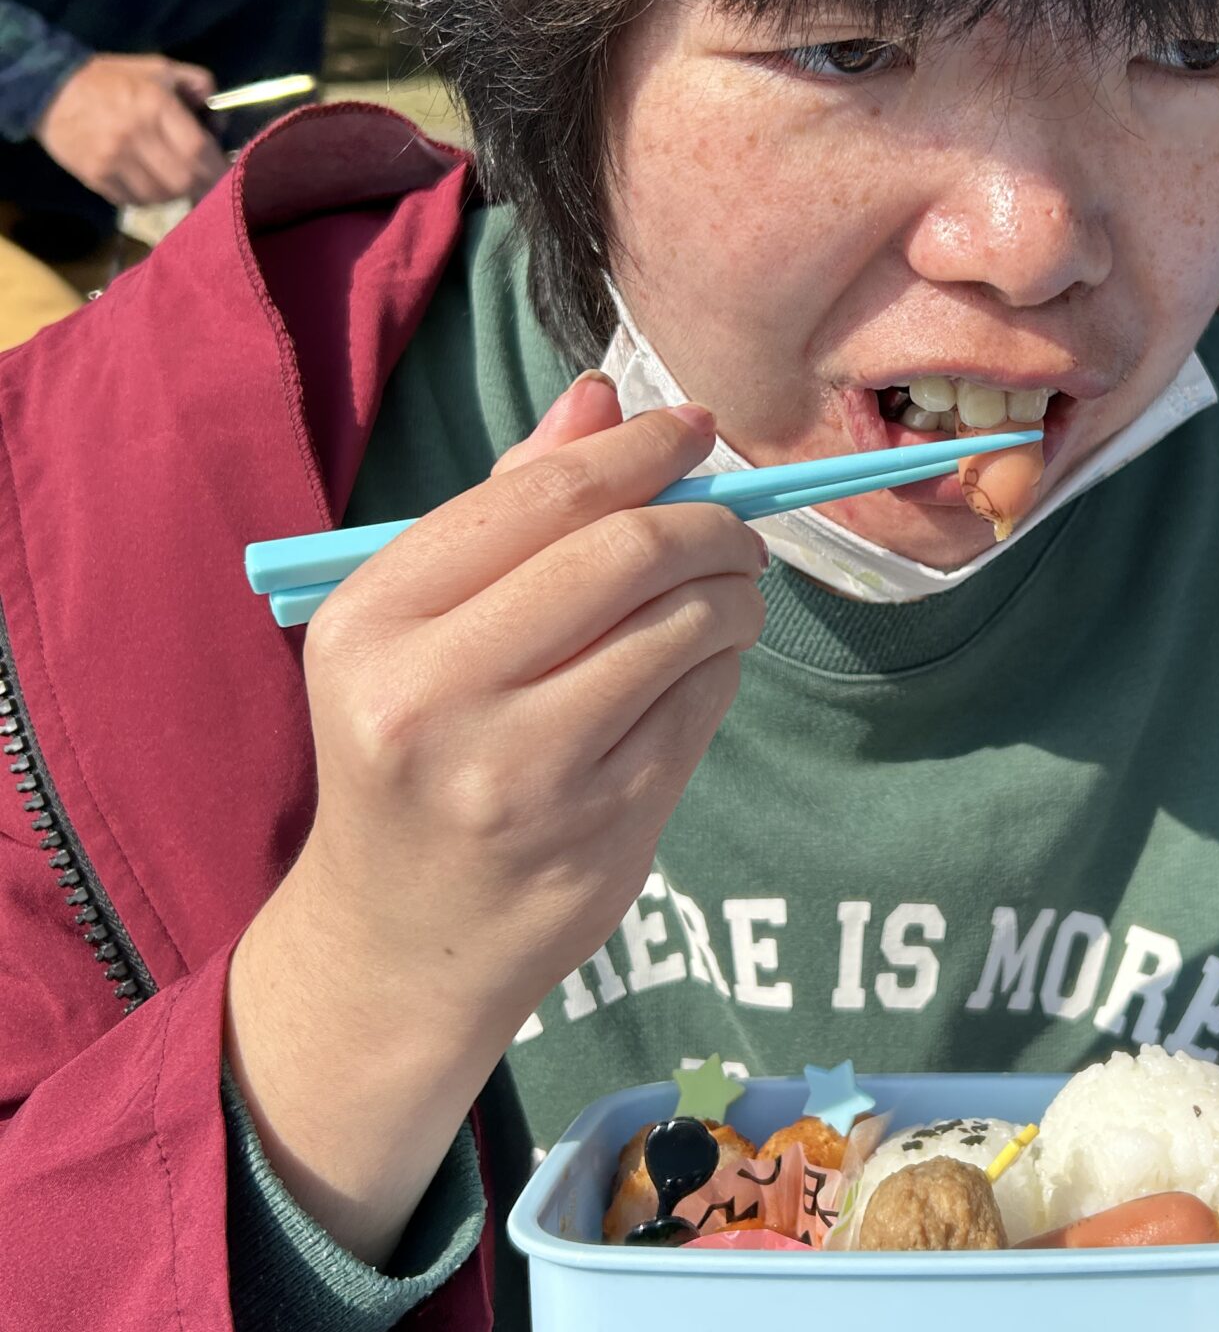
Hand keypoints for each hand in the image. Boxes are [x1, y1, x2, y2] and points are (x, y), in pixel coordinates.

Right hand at [35, 52, 228, 205]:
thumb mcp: (158, 68)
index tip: (228, 173)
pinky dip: (148, 198)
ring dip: (174, 193)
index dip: (218, 168)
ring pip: (160, 196)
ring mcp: (111, 160)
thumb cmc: (111, 79)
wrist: (49, 91)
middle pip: (183, 180)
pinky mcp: (95, 177)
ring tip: (175, 180)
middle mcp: (133, 135)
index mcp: (154, 105)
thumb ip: (197, 84)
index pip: (198, 150)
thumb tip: (219, 119)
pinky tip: (149, 183)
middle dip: (201, 185)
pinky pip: (134, 201)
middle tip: (206, 183)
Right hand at [227, 380, 765, 1261]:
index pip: (538, 500)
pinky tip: (702, 667)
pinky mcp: (602, 827)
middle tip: (734, 527)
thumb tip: (600, 398)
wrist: (404, 933)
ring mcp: (523, 772)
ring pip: (681, 628)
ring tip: (730, 593)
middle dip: (705, 523)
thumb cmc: (417, 745)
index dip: (638, 452)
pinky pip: (701, 704)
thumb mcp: (418, 626)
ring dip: (732, 593)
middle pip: (623, 555)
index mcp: (372, 623)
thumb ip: (507, 508)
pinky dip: (721, 666)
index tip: (693, 431)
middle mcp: (434, 697)